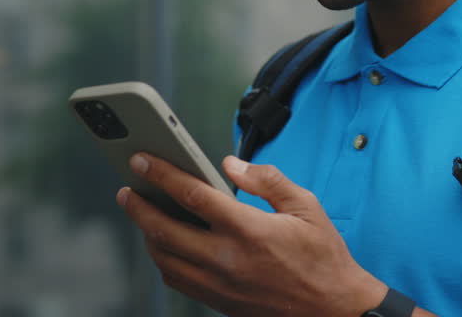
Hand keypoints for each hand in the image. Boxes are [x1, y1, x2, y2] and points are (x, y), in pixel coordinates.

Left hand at [118, 153, 387, 316]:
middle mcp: (228, 259)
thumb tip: (229, 165)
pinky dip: (164, 259)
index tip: (141, 160)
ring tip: (144, 214)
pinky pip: (178, 280)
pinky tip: (166, 244)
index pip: (192, 196)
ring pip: (164, 259)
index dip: (161, 174)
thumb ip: (267, 180)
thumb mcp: (306, 207)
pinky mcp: (219, 302)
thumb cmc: (323, 257)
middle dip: (138, 206)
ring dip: (148, 234)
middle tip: (127, 189)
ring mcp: (220, 285)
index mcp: (250, 230)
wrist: (334, 311)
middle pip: (164, 230)